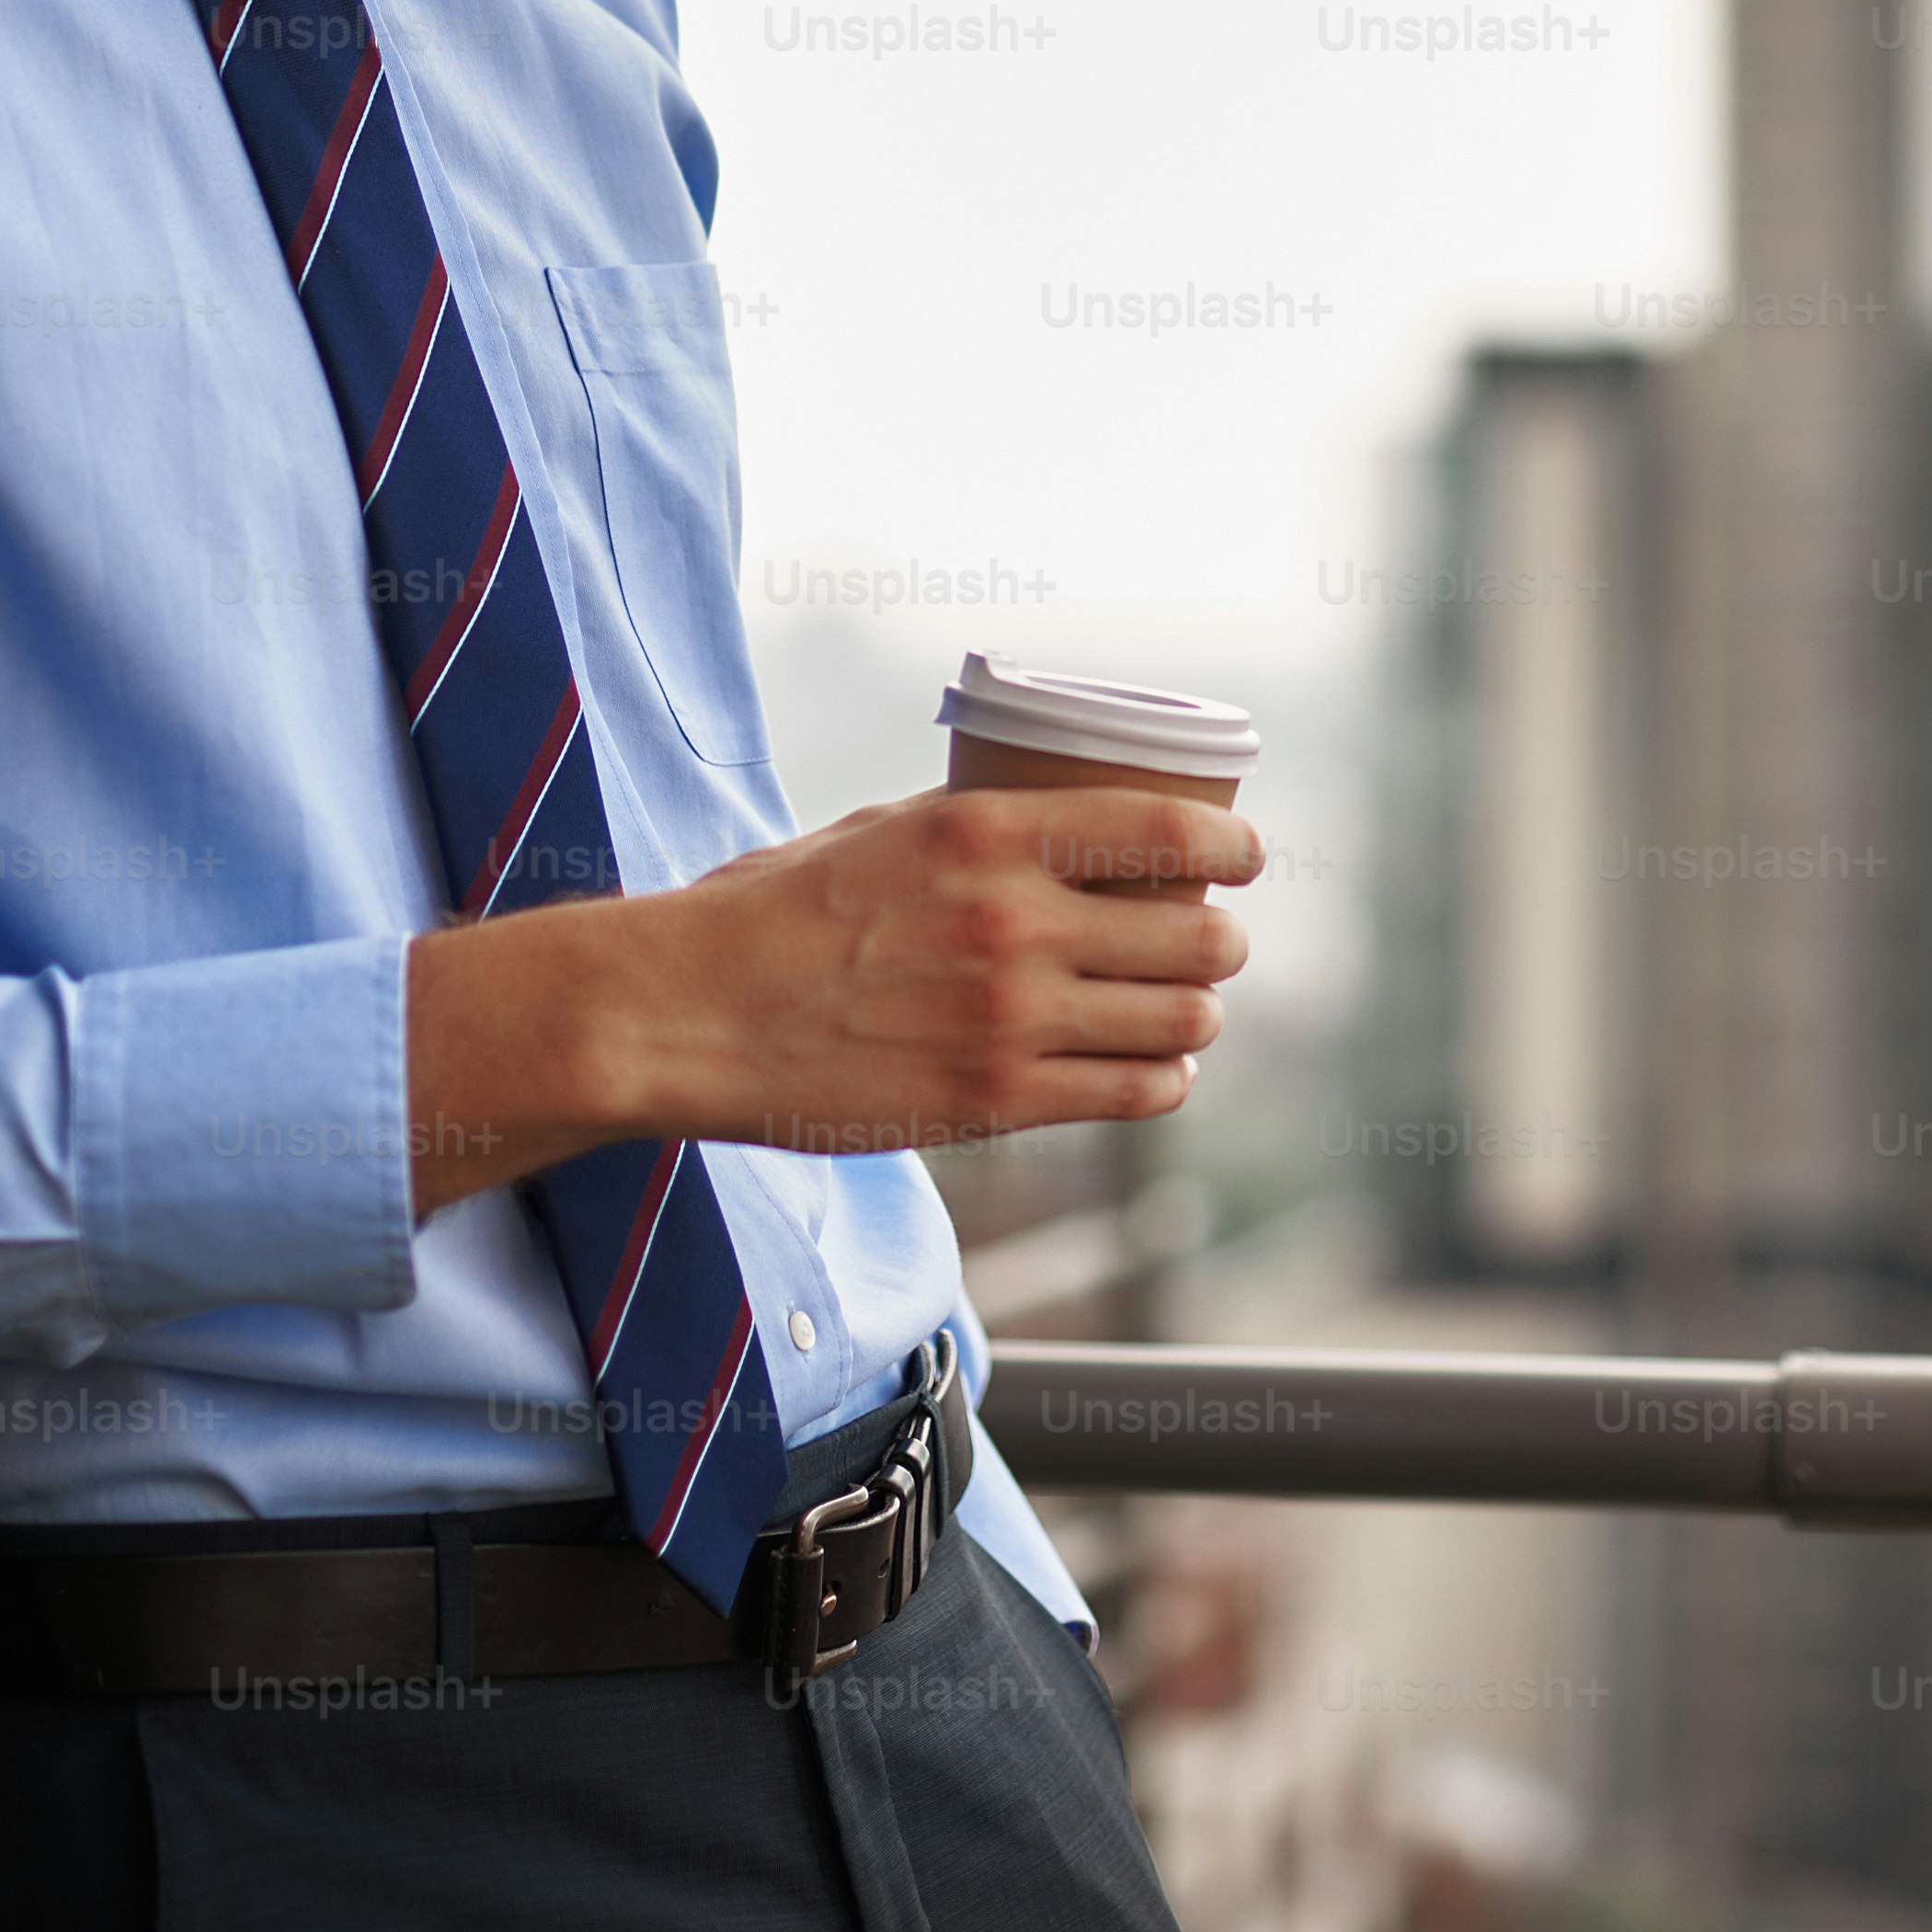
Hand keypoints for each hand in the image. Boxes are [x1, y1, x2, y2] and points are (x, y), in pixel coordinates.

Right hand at [401, 789, 1256, 1213]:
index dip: (1236, 847)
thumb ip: (981, 832)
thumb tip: (1066, 831)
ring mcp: (1010, 1017)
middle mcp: (1015, 921)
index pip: (1172, 830)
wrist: (686, 1012)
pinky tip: (1153, 1069)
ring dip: (1197, 1014)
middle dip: (1221, 940)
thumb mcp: (885, 830)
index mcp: (989, 831)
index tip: (1245, 856)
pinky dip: (1162, 1080)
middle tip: (1209, 942)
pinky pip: (1136, 1092)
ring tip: (1182, 1010)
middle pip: (1199, 935)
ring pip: (1185, 1019)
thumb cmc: (773, 911)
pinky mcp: (995, 1101)